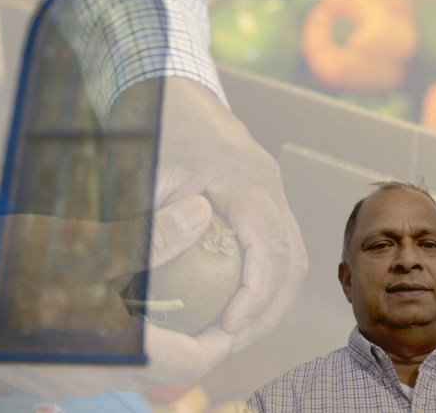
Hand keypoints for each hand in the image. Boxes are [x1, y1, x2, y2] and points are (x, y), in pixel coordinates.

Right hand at [0, 196, 233, 398]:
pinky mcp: (45, 367)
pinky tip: (111, 295)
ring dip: (153, 332)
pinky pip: (98, 355)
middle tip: (203, 296)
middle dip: (189, 335)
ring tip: (164, 290)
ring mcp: (67, 377)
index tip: (231, 312)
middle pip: (163, 364)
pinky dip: (118, 332)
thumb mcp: (93, 246)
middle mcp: (97, 375)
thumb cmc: (17, 270)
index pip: (192, 363)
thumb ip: (155, 237)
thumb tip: (202, 214)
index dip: (220, 340)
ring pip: (130, 360)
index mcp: (119, 353)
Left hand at [152, 77, 307, 351]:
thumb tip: (164, 283)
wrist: (173, 90)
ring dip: (270, 302)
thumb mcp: (142, 175)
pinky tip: (235, 305)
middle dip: (267, 310)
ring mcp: (272, 193)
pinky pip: (279, 248)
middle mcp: (270, 187)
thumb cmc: (154, 127)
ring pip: (292, 258)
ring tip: (234, 335)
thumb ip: (152, 225)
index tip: (225, 328)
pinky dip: (265, 284)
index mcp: (246, 179)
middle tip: (228, 344)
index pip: (270, 247)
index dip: (255, 295)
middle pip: (292, 260)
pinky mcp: (264, 200)